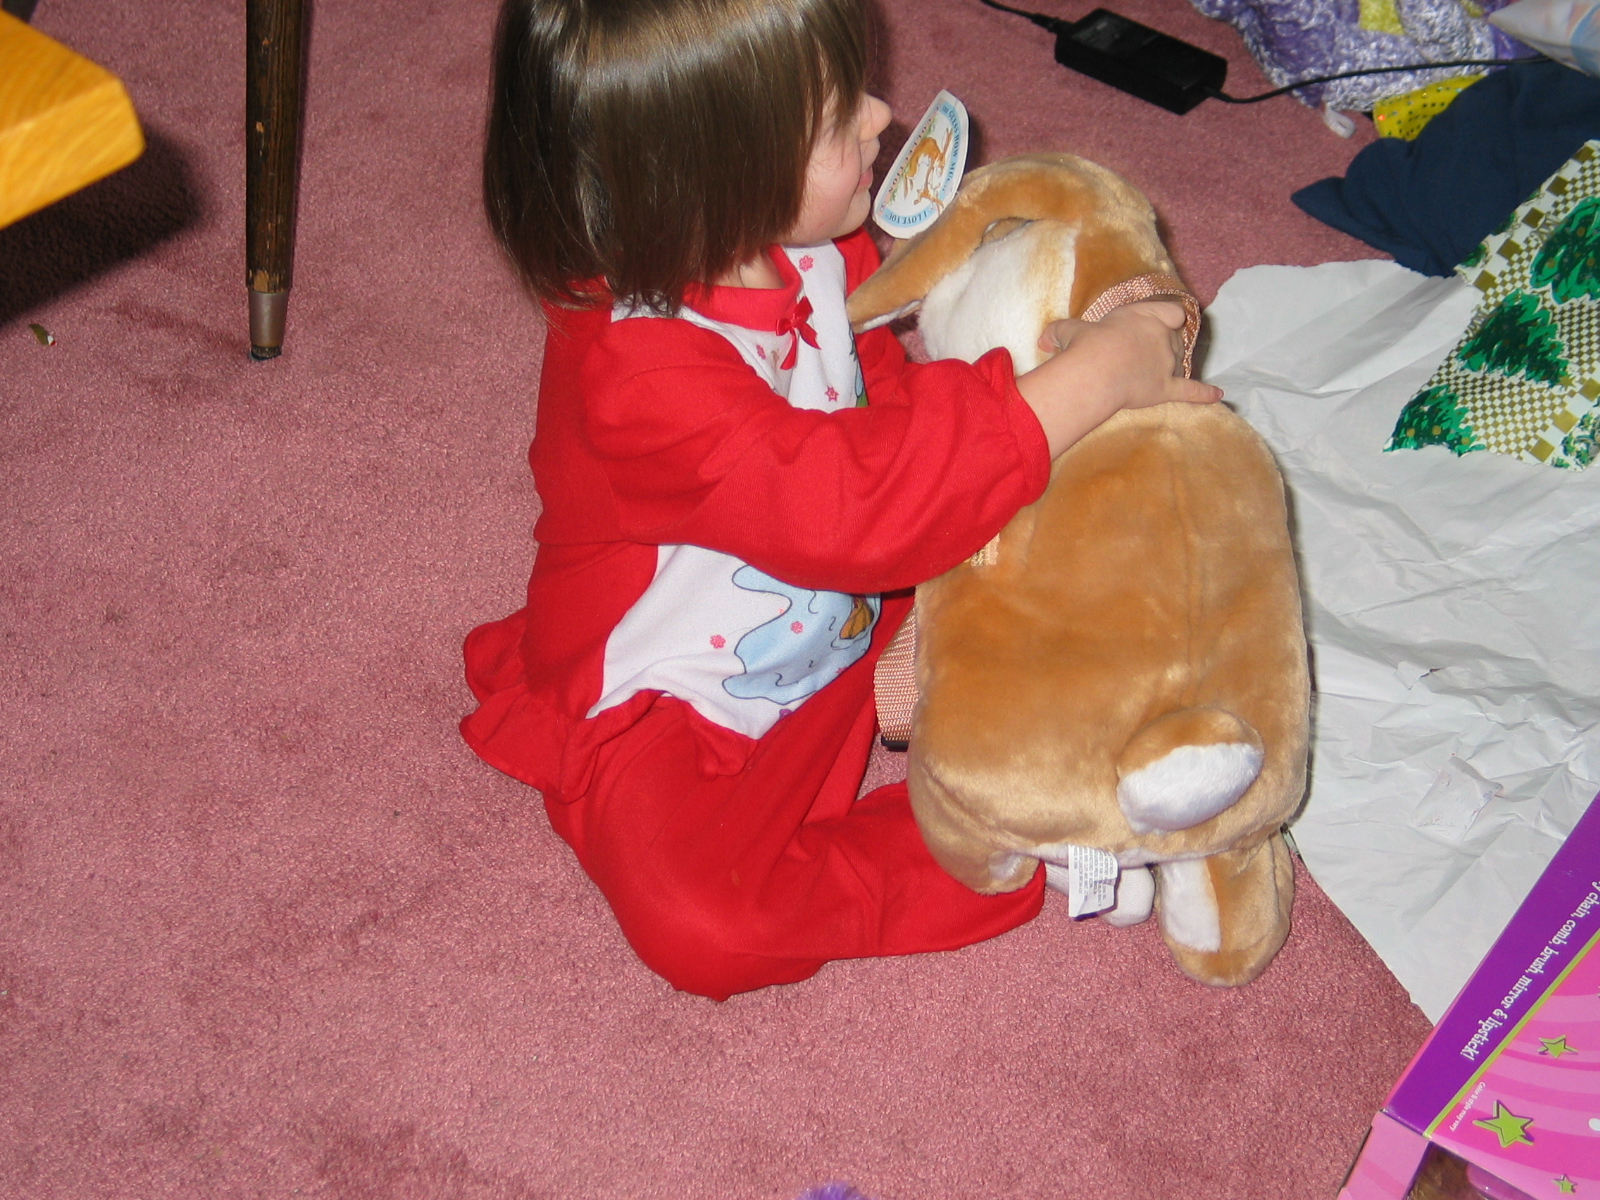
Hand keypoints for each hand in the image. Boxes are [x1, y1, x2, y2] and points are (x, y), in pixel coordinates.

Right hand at [1016, 300, 1222, 458]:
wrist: (1096, 370)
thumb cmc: (1084, 345)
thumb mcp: (1068, 332)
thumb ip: (1059, 332)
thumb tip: (1042, 340)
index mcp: (1143, 316)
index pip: (1169, 311)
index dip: (1167, 317)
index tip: (1163, 322)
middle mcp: (1161, 336)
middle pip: (1175, 338)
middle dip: (1166, 345)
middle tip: (1147, 355)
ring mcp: (1167, 361)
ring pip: (1180, 361)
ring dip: (1174, 365)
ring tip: (1159, 373)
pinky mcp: (1167, 387)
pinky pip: (1191, 390)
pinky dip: (1205, 393)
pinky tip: (1217, 395)